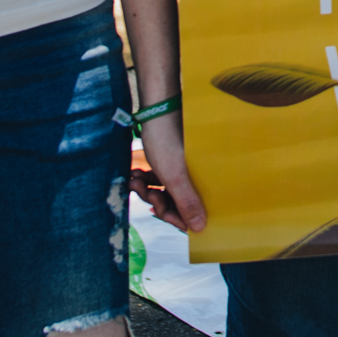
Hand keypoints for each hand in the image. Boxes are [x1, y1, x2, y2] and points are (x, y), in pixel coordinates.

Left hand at [128, 113, 208, 233]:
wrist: (157, 107)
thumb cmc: (166, 139)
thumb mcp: (173, 175)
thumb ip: (186, 202)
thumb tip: (201, 229)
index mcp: (202, 182)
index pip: (192, 213)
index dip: (173, 216)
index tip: (155, 209)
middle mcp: (196, 177)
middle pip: (176, 204)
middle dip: (155, 200)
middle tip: (141, 189)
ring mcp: (184, 169)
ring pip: (165, 192)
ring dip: (147, 189)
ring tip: (135, 178)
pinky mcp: (173, 161)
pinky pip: (160, 179)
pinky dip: (147, 179)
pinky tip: (135, 173)